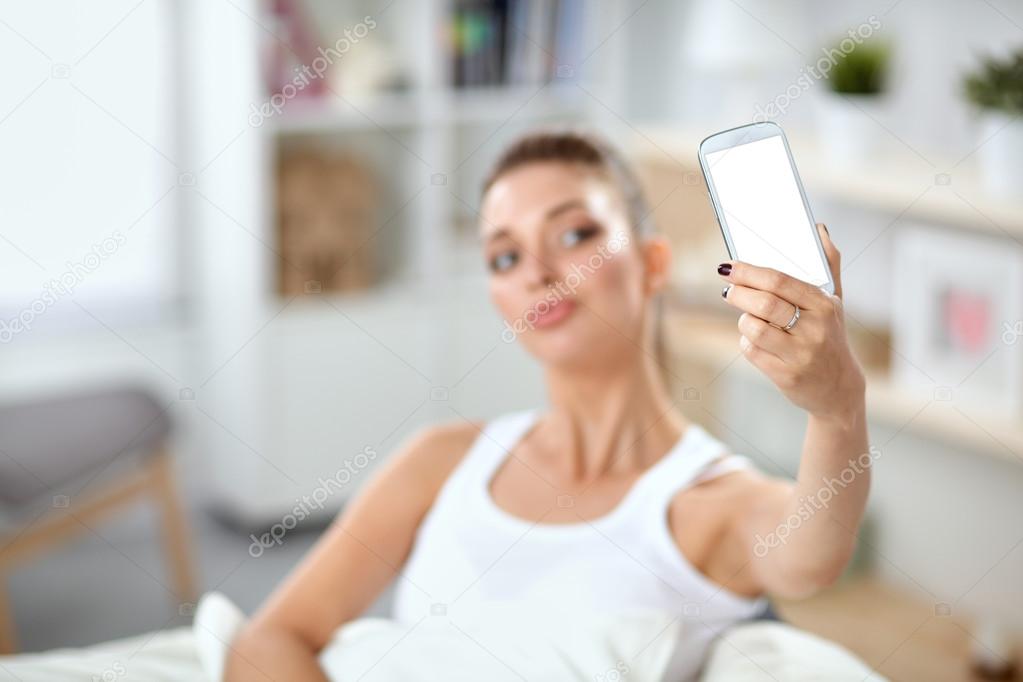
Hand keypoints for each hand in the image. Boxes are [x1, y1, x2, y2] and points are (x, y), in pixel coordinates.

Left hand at [717, 223, 864, 422]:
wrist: (839, 389)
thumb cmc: (830, 336)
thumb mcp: (835, 302)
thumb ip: (828, 265)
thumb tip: (819, 229)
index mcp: (825, 305)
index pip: (780, 280)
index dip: (749, 271)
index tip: (728, 266)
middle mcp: (815, 329)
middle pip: (764, 303)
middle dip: (738, 293)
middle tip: (727, 289)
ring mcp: (801, 354)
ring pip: (754, 328)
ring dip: (743, 320)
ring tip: (748, 317)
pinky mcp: (786, 375)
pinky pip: (751, 351)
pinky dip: (746, 342)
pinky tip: (754, 339)